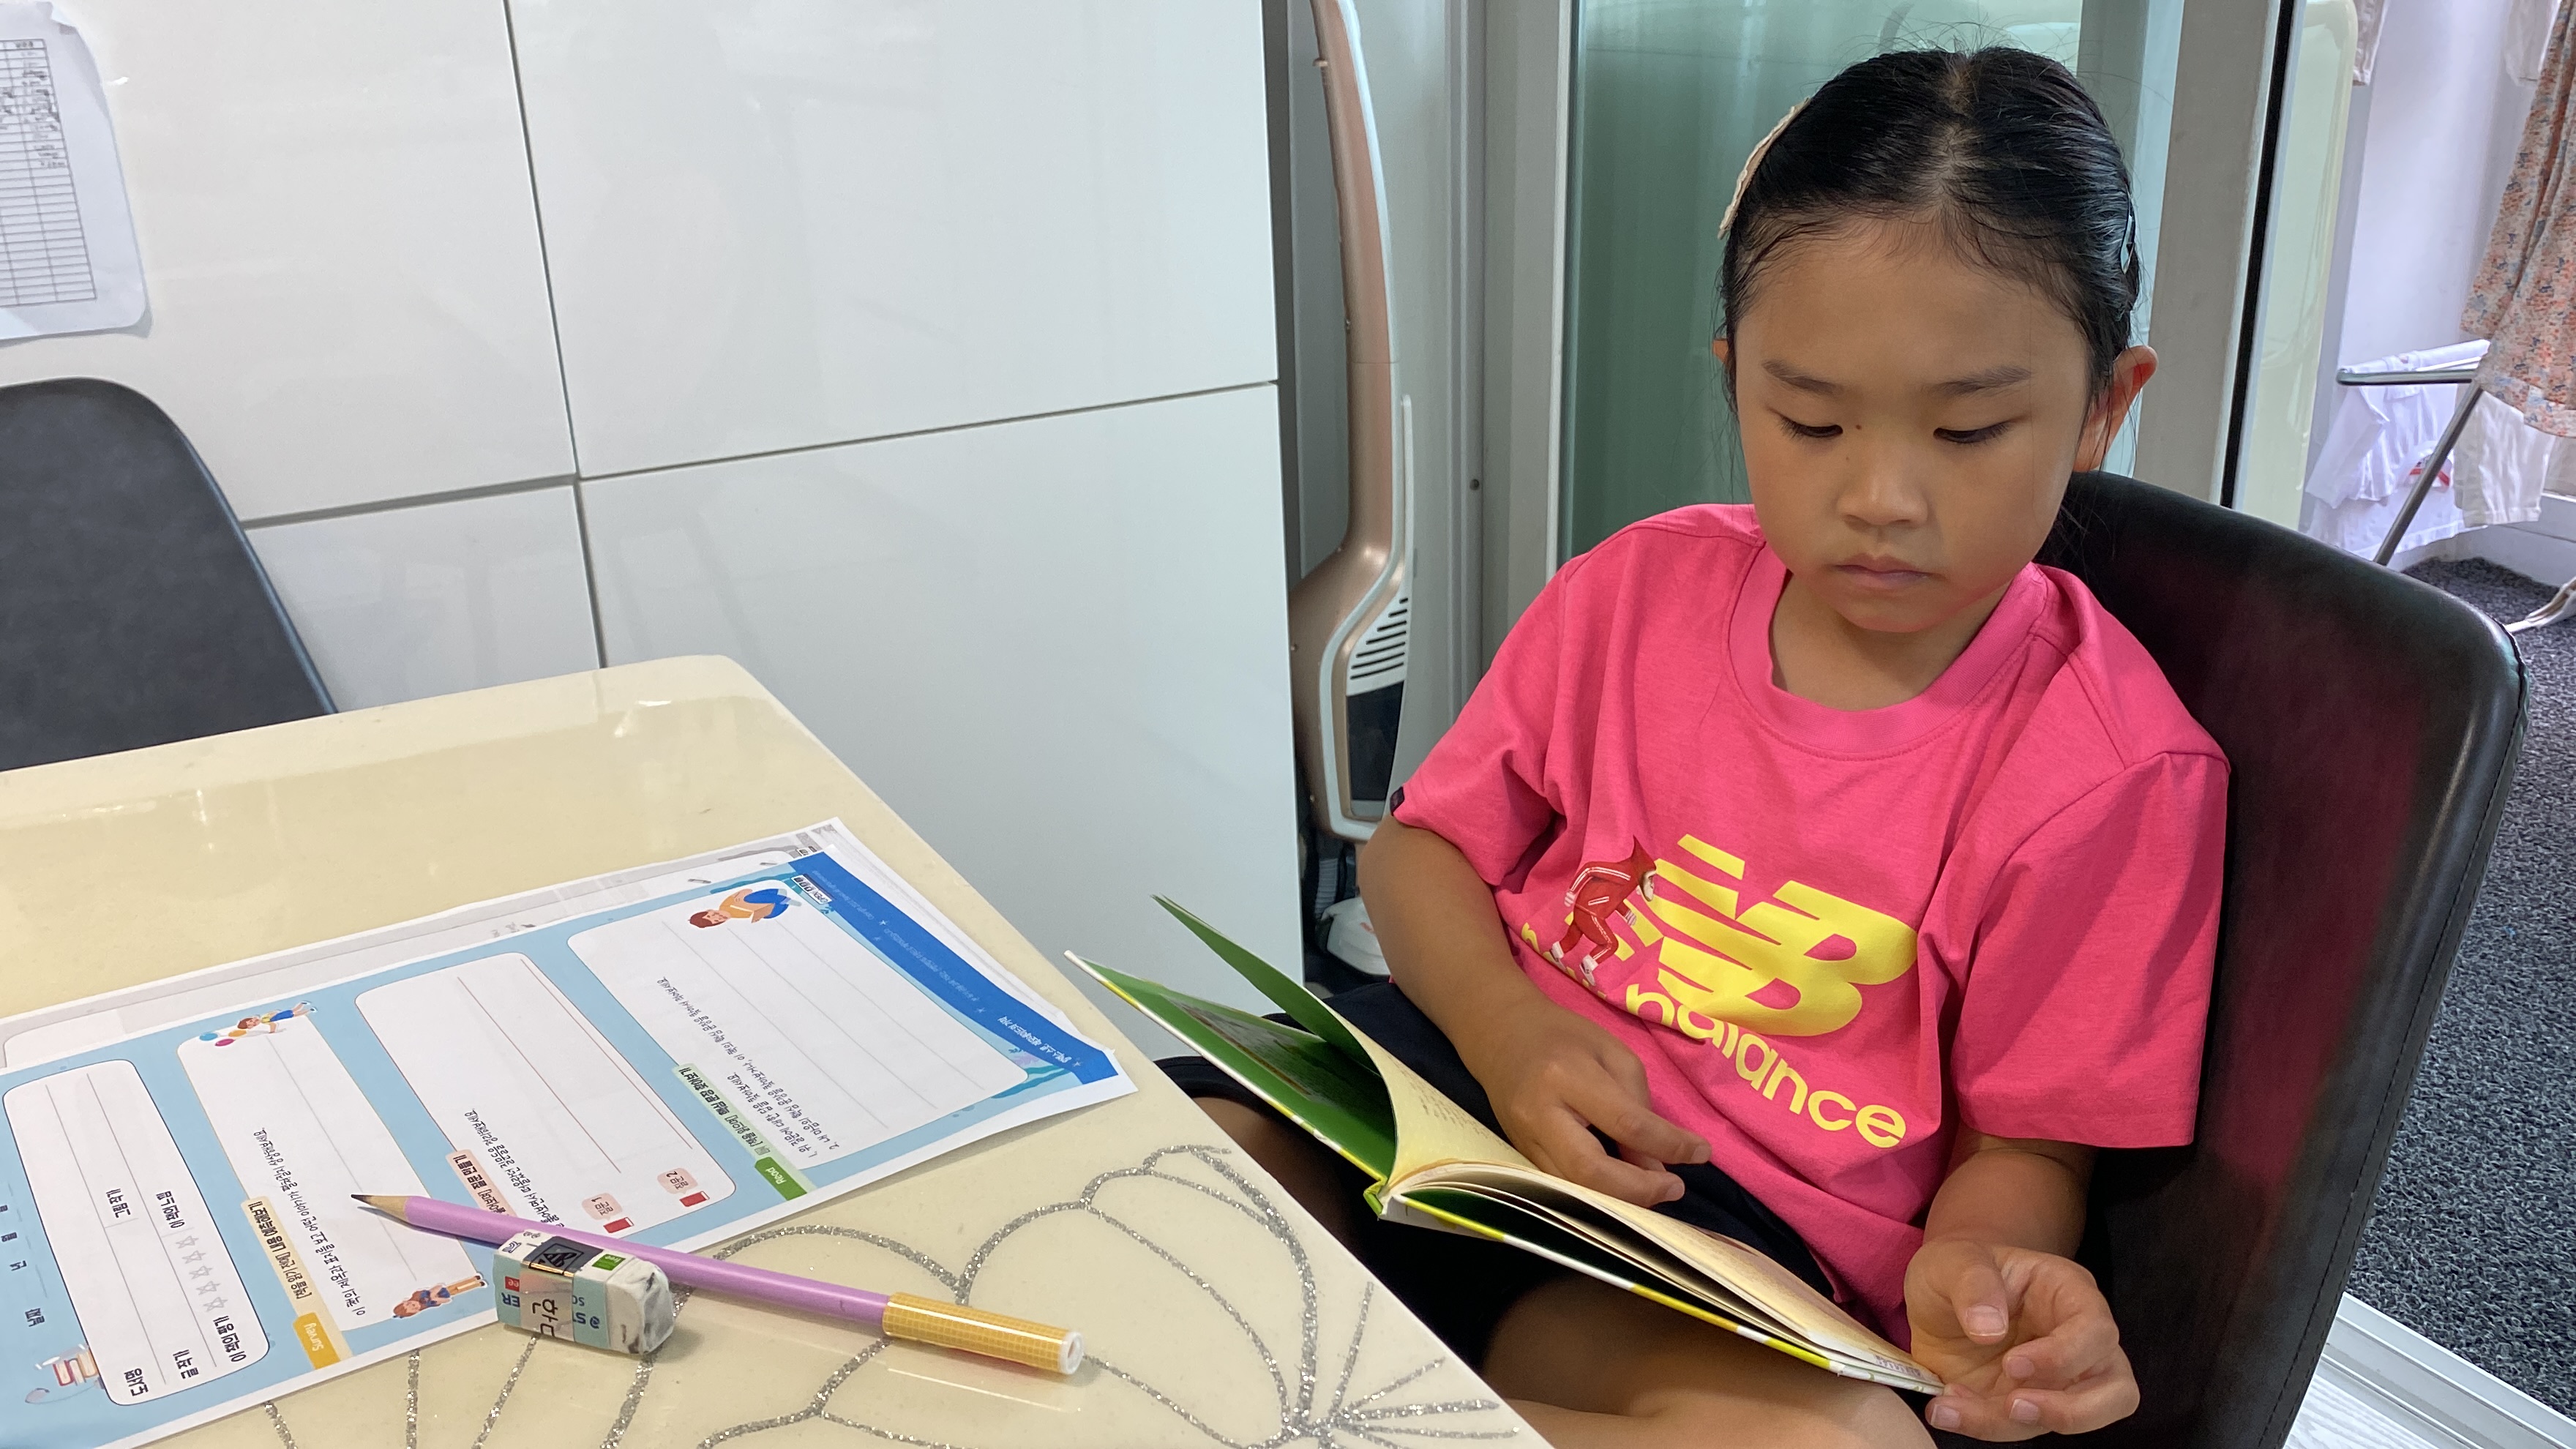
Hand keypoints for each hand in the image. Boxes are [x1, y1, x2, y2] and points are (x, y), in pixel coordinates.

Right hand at [1455, 996, 1709, 1205]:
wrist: (1499, 1034)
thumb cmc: (1564, 1035)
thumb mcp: (1611, 1052)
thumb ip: (1638, 1104)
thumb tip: (1657, 1164)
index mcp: (1568, 1075)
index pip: (1626, 1122)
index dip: (1669, 1145)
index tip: (1701, 1153)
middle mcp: (1541, 1113)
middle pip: (1591, 1170)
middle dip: (1640, 1190)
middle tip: (1675, 1188)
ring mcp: (1525, 1140)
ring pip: (1574, 1188)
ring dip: (1621, 1199)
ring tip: (1655, 1191)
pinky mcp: (1521, 1154)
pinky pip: (1563, 1185)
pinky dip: (1598, 1193)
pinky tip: (1623, 1188)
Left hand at [1906, 1237, 2138, 1438]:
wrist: (1934, 1304)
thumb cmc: (1954, 1271)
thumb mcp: (1951, 1260)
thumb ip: (1971, 1284)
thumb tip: (1990, 1329)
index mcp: (2068, 1291)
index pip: (2096, 1329)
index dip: (2064, 1355)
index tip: (2013, 1365)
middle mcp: (2078, 1339)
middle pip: (2116, 1389)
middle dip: (2071, 1410)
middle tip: (2011, 1406)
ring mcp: (2061, 1378)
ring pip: (2078, 1419)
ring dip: (2018, 1425)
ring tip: (1958, 1408)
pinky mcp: (2035, 1403)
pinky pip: (2027, 1428)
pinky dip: (1987, 1426)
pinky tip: (1946, 1408)